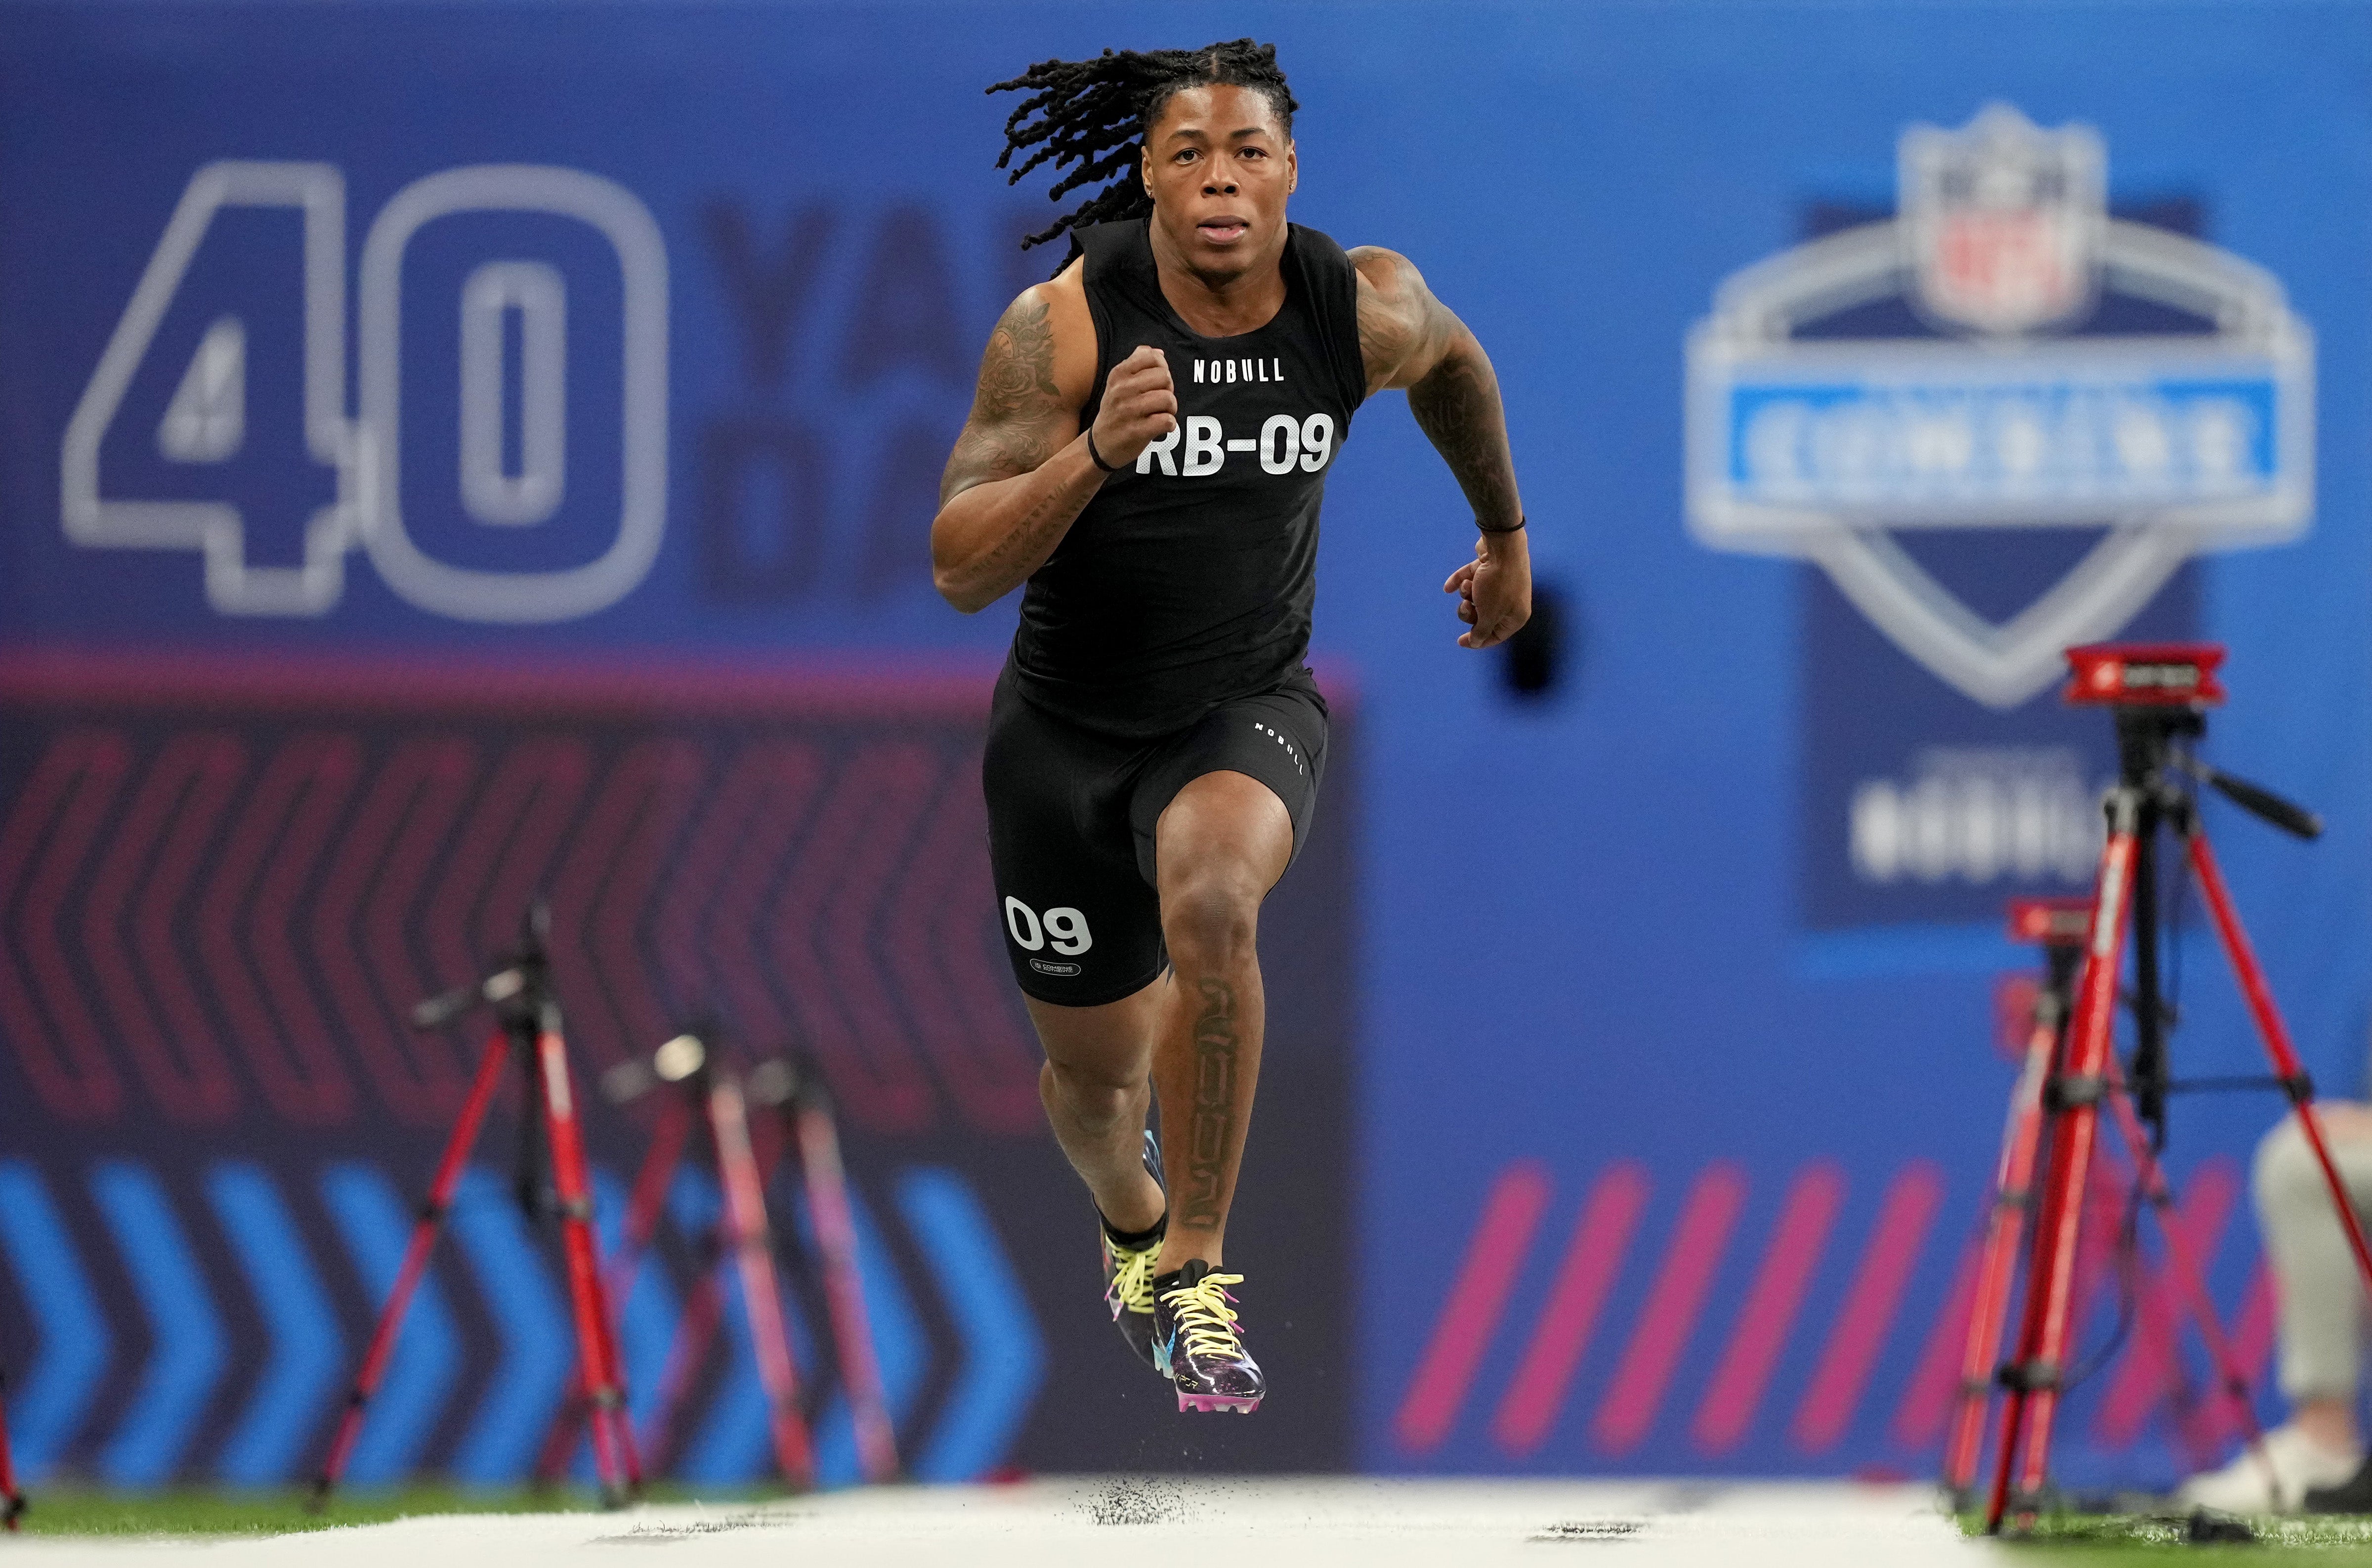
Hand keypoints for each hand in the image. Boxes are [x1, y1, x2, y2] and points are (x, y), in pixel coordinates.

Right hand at [1089, 345, 1178, 468]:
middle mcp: (1121, 389)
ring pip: (1168, 399)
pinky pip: (1167, 421)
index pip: (1153, 358)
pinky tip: (1161, 427)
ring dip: (1170, 408)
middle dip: (1169, 389)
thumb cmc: (1115, 410)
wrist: (1100, 444)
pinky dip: (1169, 425)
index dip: (1162, 369)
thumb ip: (1137, 363)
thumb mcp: (1118, 383)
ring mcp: (1128, 410)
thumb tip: (1158, 352)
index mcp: (1118, 374)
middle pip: (1165, 377)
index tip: (1157, 382)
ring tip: (1161, 413)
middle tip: (1160, 400)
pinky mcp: (1136, 431)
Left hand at [1443, 528, 1530, 648]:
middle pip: (1483, 617)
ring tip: (1468, 585)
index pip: (1496, 636)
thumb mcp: (1489, 614)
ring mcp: (1500, 584)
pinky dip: (1459, 582)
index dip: (1478, 641)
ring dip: (1466, 593)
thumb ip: (1482, 631)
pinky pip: (1471, 579)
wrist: (1503, 547)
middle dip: (1470, 612)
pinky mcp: (1489, 568)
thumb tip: (1476, 643)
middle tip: (1467, 606)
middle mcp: (1510, 602)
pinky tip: (1448, 587)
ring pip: (1476, 597)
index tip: (1461, 641)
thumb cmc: (1499, 585)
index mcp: (1515, 617)